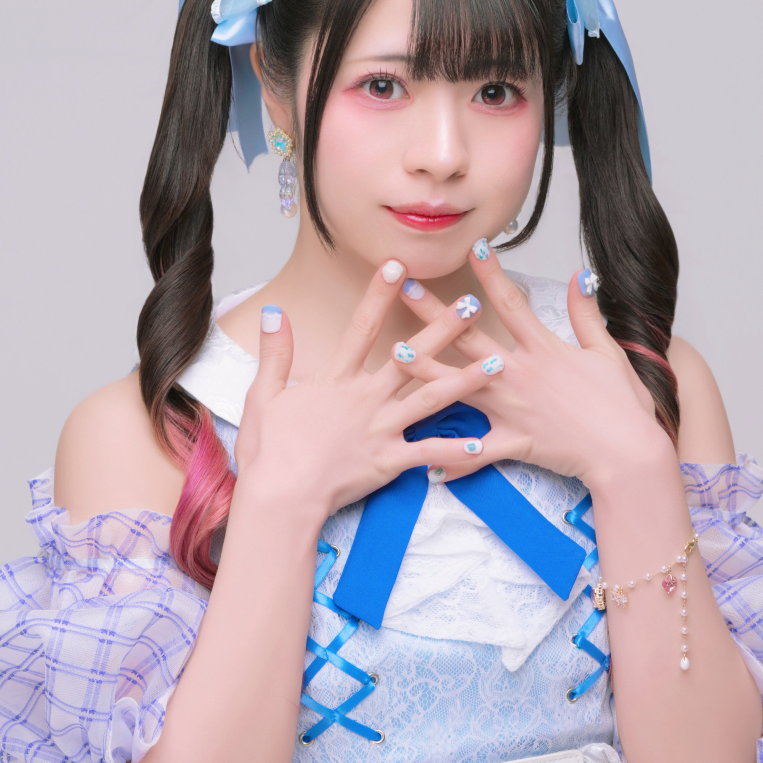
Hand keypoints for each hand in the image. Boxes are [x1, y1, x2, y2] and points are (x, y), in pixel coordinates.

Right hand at [232, 263, 506, 522]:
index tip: (398, 265)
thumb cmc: (268, 451)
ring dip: (467, 380)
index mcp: (336, 379)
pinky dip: (455, 451)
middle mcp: (366, 398)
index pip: (362, 327)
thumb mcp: (263, 395)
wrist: (280, 497)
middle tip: (472, 305)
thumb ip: (275, 353)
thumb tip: (274, 313)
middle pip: (412, 356)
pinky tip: (482, 444)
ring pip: (432, 399)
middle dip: (444, 329)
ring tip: (498, 363)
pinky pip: (428, 453)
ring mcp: (381, 429)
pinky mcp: (389, 461)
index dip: (379, 293)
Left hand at [394, 249, 677, 490]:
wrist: (629, 452)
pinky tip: (427, 463)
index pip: (511, 303)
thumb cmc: (623, 405)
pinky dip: (454, 459)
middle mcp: (521, 375)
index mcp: (544, 350)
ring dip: (426, 370)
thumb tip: (582, 276)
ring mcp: (513, 409)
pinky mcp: (514, 442)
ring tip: (395, 354)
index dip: (491, 272)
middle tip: (407, 290)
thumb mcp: (608, 351)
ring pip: (460, 386)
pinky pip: (477, 453)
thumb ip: (586, 314)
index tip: (473, 245)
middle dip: (436, 312)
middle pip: (470, 337)